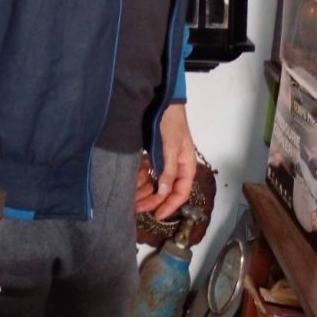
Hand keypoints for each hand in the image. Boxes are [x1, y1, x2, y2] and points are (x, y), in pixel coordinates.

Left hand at [135, 104, 195, 221]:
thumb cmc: (170, 123)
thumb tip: (165, 192)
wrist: (162, 100)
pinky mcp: (153, 152)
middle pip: (165, 189)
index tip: (156, 216)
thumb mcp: (171, 147)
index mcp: (186, 165)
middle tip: (136, 208)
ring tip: (131, 195)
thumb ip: (169, 170)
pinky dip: (141, 176)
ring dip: (144, 189)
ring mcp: (164, 159)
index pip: (180, 192)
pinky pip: (147, 170)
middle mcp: (176, 165)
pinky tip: (132, 179)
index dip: (169, 206)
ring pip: (155, 181)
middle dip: (151, 199)